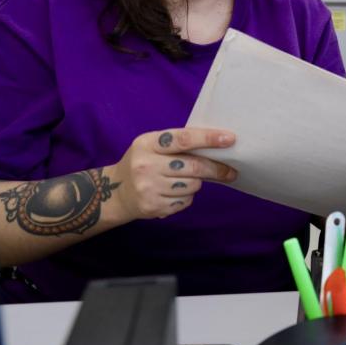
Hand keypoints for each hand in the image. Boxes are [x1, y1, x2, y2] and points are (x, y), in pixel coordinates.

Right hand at [106, 128, 238, 220]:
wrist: (115, 191)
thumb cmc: (144, 163)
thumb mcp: (152, 146)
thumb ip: (179, 144)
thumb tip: (218, 147)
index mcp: (147, 144)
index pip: (183, 139)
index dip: (208, 138)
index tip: (229, 139)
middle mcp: (146, 165)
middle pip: (193, 166)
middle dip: (216, 169)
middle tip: (230, 171)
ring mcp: (148, 187)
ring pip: (192, 185)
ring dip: (197, 183)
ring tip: (186, 180)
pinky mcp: (153, 206)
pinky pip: (185, 201)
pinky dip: (187, 196)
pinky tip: (174, 192)